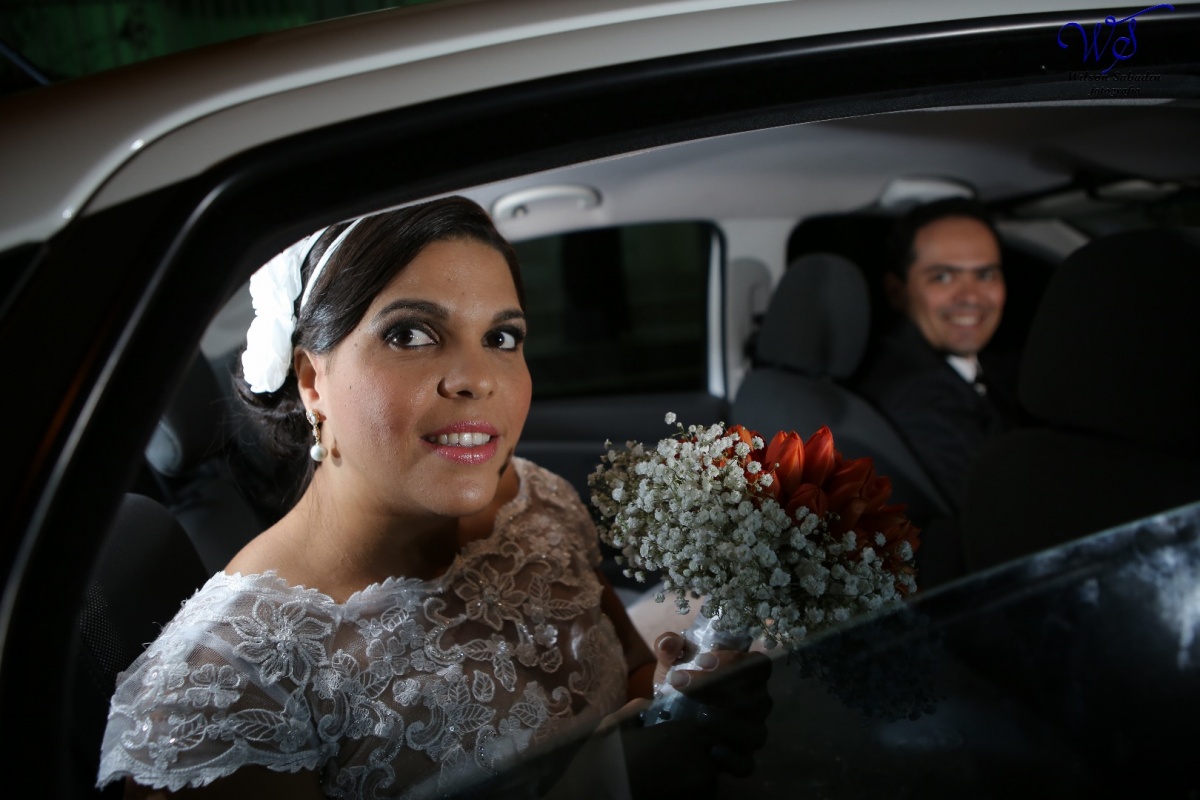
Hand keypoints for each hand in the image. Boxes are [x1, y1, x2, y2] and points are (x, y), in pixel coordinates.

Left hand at [635, 631, 772, 780]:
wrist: (670, 718)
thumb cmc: (681, 684)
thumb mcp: (671, 663)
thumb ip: (669, 648)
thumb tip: (670, 641)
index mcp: (746, 676)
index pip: (758, 665)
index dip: (735, 662)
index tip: (702, 661)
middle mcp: (756, 704)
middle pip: (755, 697)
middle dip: (719, 690)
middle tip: (682, 684)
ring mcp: (751, 733)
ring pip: (755, 733)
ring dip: (727, 724)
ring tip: (698, 717)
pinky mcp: (741, 759)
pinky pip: (746, 765)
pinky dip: (731, 759)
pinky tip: (710, 750)